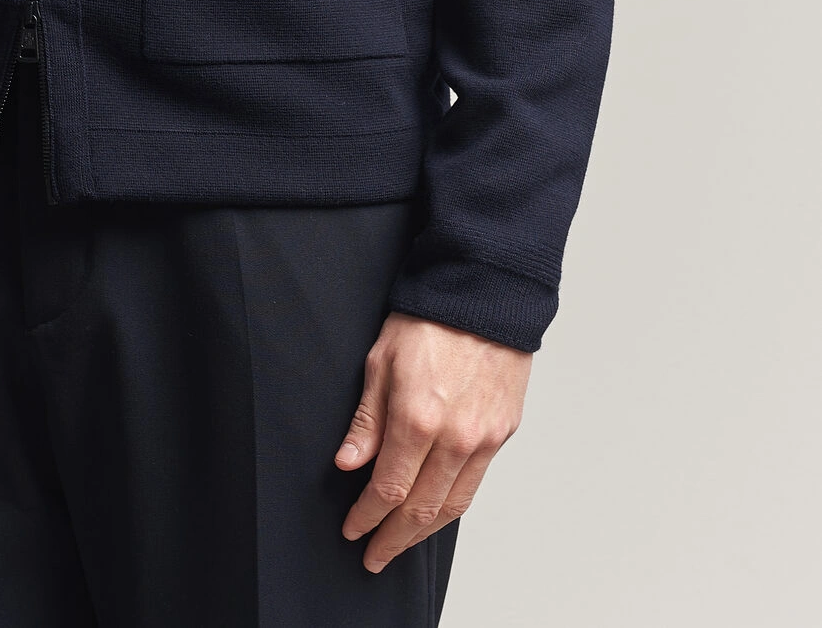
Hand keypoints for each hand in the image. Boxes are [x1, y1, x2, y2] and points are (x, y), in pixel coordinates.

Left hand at [335, 311, 531, 571]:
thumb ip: (367, 419)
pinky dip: (452, 507)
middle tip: (373, 556)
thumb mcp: (380, 360)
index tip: (352, 529)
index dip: (367, 516)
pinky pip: (475, 484)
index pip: (388, 488)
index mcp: (418, 417)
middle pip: (421, 510)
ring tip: (400, 544)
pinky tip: (435, 513)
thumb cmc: (429, 319)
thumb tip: (348, 464)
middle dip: (392, 539)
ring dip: (423, 533)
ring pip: (452, 507)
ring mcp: (483, 438)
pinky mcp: (502, 433)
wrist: (484, 295)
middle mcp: (455, 437)